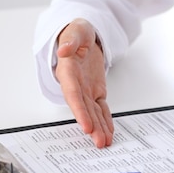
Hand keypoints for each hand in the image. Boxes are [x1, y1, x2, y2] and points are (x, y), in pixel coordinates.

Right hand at [55, 19, 113, 147]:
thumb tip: (64, 50)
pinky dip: (105, 120)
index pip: (74, 95)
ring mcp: (86, 89)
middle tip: (99, 142)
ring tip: (104, 143)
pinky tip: (109, 132)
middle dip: (92, 126)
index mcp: (68, 71)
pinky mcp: (95, 91)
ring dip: (99, 128)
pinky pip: (101, 108)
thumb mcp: (76, 30)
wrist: (81, 36)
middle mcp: (76, 84)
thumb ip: (71, 40)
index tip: (86, 126)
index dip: (80, 111)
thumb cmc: (77, 32)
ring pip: (93, 112)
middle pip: (84, 109)